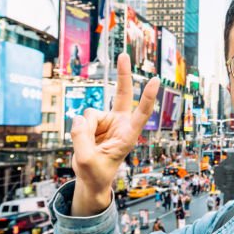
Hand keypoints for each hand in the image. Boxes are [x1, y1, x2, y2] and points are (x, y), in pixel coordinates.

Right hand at [70, 53, 159, 215]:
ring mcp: (106, 122)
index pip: (141, 113)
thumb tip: (78, 118)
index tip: (155, 80)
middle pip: (122, 95)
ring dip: (84, 130)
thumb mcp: (87, 160)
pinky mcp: (94, 123)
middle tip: (124, 55)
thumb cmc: (96, 173)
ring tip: (88, 147)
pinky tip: (83, 142)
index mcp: (128, 135)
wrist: (90, 178)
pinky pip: (81, 119)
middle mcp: (119, 124)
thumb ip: (81, 139)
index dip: (147, 97)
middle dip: (123, 75)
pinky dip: (78, 130)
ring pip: (90, 114)